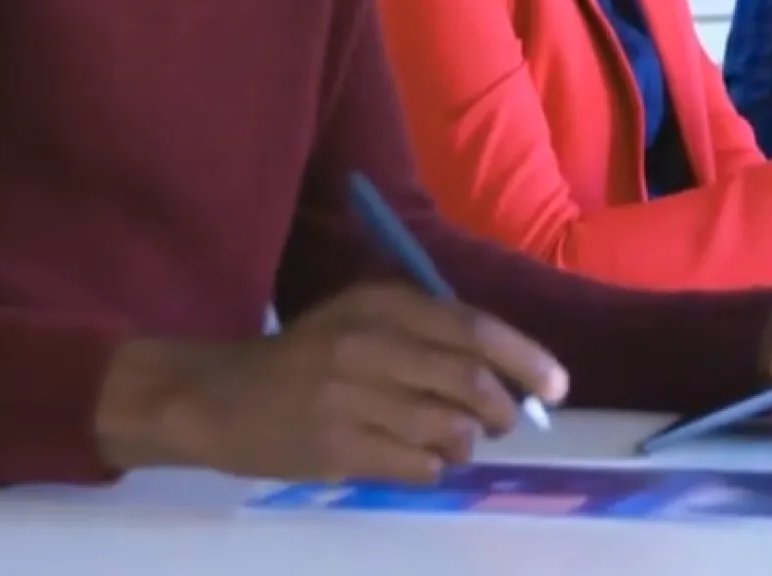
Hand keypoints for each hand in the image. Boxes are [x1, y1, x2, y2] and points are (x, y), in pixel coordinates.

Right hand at [93, 283, 567, 483]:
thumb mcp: (358, 319)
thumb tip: (509, 374)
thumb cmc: (301, 359)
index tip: (556, 387)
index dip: (524, 358)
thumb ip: (425, 335)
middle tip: (502, 423)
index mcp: (379, 302)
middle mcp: (368, 341)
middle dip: (501, 409)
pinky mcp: (337, 445)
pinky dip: (433, 469)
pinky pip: (418, 466)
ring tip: (453, 443)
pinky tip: (417, 461)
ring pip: (448, 429)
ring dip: (466, 444)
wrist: (216, 396)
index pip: (472, 328)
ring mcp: (351, 395)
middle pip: (469, 380)